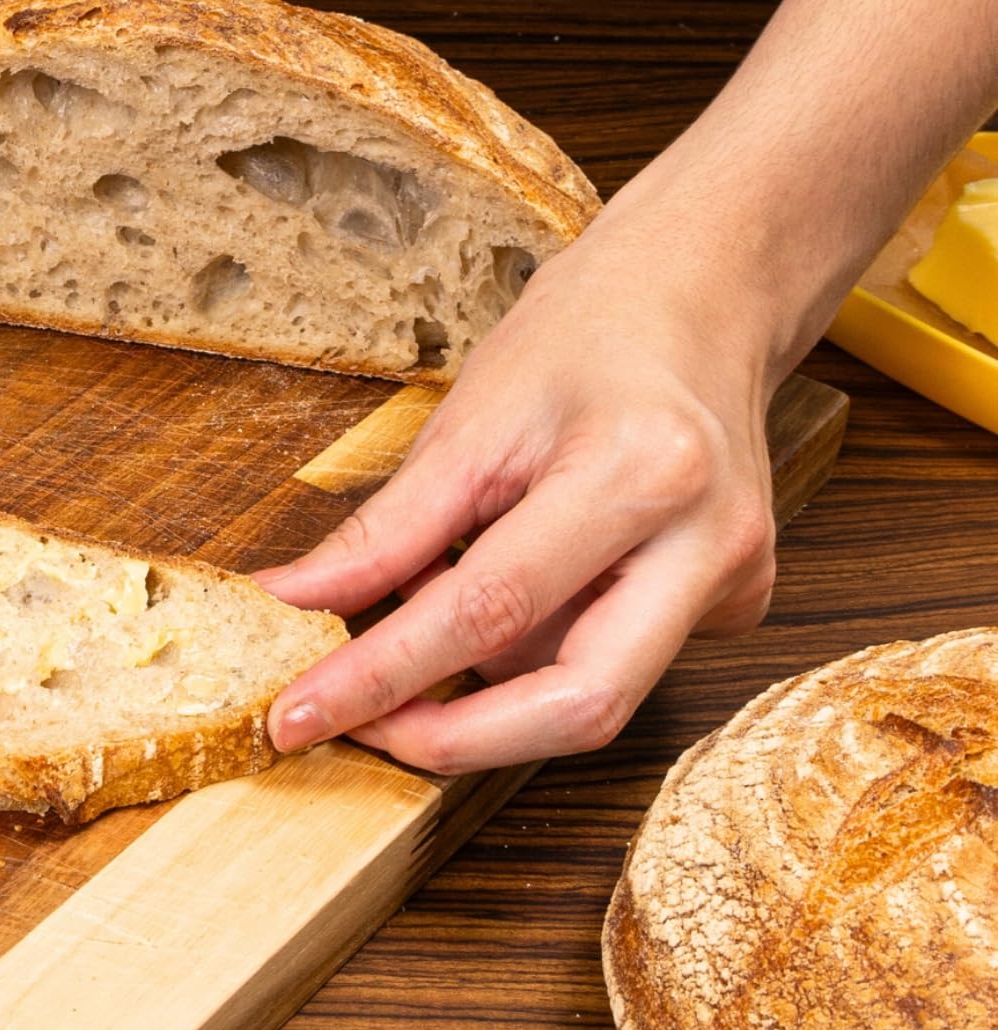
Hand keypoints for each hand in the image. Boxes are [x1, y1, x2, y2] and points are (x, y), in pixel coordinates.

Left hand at [253, 220, 780, 773]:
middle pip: (580, 706)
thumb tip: (292, 603)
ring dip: (488, 676)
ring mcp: (737, 579)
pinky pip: (612, 659)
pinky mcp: (737, 602)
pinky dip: (535, 646)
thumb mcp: (468, 417)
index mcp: (640, 473)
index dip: (382, 677)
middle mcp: (710, 542)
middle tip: (359, 725)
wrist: (703, 293)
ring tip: (435, 595)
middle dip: (455, 736)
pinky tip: (513, 583)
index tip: (300, 716)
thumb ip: (383, 530)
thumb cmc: (586, 336)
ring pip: (592, 694)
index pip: (488, 611)